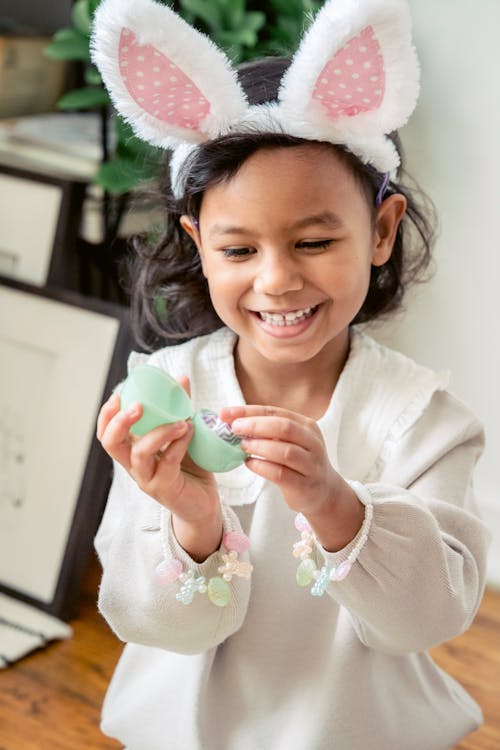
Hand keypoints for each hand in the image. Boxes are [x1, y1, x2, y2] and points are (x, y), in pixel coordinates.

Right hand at [97, 377, 221, 560]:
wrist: (204, 503)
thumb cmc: (190, 468)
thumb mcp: (183, 434)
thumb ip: (180, 408)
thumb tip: (180, 379)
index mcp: (133, 451)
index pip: (106, 434)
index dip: (106, 415)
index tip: (118, 395)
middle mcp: (134, 466)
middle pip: (111, 444)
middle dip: (120, 422)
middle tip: (138, 406)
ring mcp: (147, 479)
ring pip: (139, 454)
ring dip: (158, 432)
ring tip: (180, 421)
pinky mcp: (165, 489)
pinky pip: (167, 463)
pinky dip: (178, 444)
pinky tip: (189, 432)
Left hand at [220, 405, 363, 551]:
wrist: (323, 491)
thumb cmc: (299, 461)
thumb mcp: (289, 440)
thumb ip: (267, 430)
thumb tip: (231, 420)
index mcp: (306, 425)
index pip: (275, 411)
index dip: (248, 411)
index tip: (225, 413)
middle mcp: (312, 442)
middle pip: (284, 427)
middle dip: (255, 426)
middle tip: (234, 429)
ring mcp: (311, 464)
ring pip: (285, 451)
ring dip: (259, 447)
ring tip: (242, 446)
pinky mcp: (304, 485)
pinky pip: (280, 474)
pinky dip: (262, 467)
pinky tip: (250, 463)